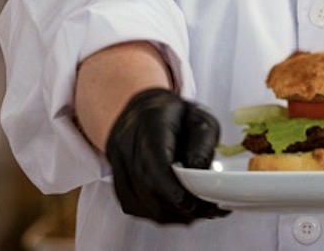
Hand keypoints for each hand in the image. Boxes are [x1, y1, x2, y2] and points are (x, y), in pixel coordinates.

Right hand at [104, 88, 230, 223]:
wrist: (144, 110)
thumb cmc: (175, 115)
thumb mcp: (200, 119)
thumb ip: (203, 144)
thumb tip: (199, 173)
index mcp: (150, 122)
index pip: (155, 162)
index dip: (172, 189)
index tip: (194, 203)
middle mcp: (126, 142)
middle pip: (147, 187)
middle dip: (179, 206)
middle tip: (207, 211)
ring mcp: (116, 162)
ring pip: (140, 202)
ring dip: (170, 213)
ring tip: (196, 211)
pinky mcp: (115, 180)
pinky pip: (134, 206)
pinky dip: (157, 213)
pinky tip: (176, 209)